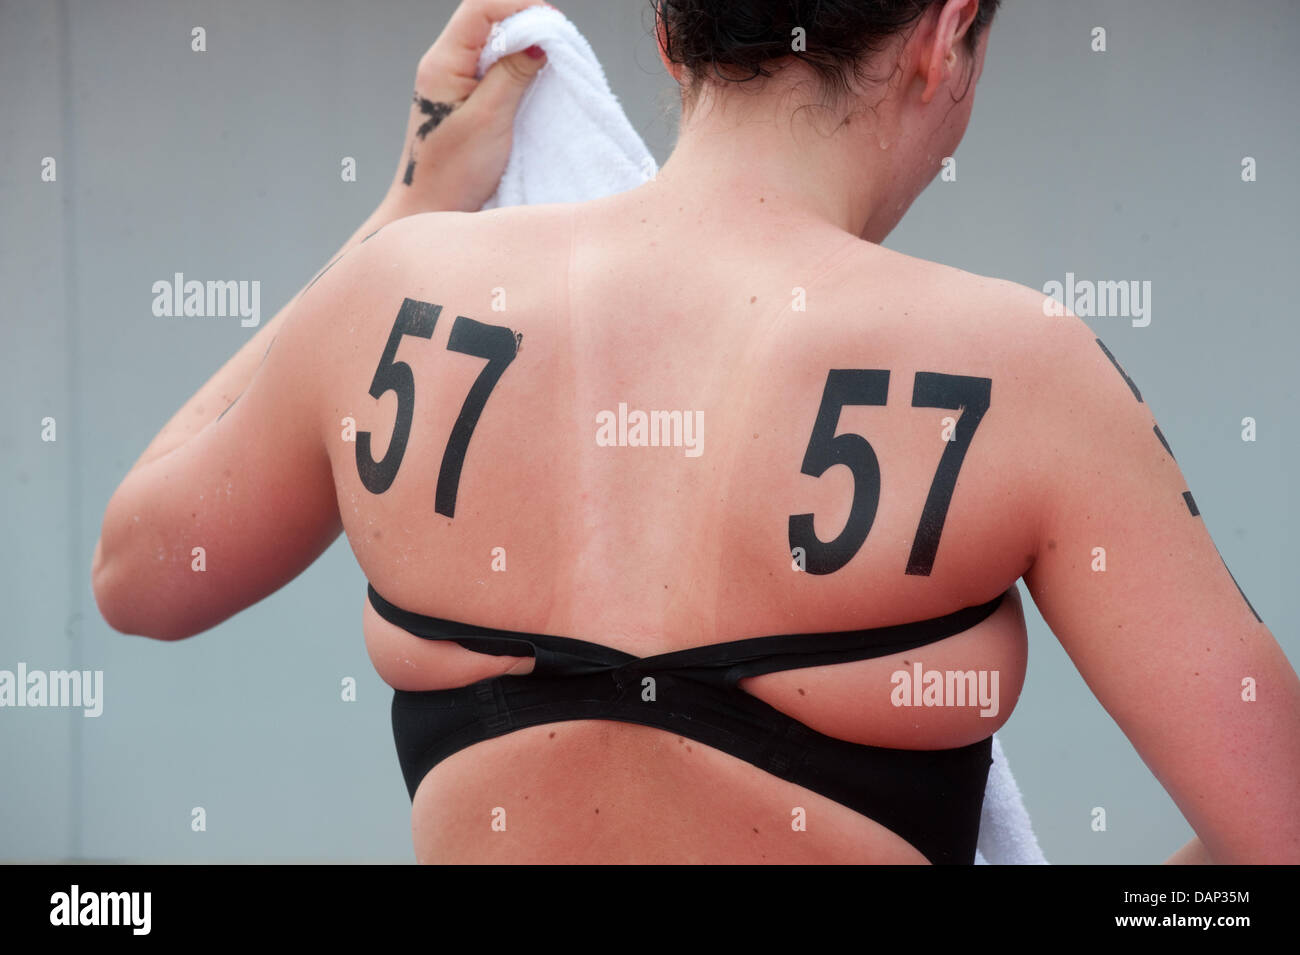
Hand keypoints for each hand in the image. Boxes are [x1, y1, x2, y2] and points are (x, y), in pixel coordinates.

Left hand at [387, 0, 552, 212]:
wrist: (430, 211)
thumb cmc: (450, 173)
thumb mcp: (488, 119)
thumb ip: (512, 74)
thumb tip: (538, 42)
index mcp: (442, 62)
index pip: (479, 9)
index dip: (518, 6)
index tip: (553, 20)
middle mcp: (446, 64)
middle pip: (488, 19)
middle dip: (526, 22)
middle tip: (559, 40)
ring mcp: (456, 82)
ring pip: (494, 44)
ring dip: (525, 46)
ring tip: (552, 59)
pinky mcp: (469, 100)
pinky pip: (496, 69)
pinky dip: (519, 67)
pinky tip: (536, 80)